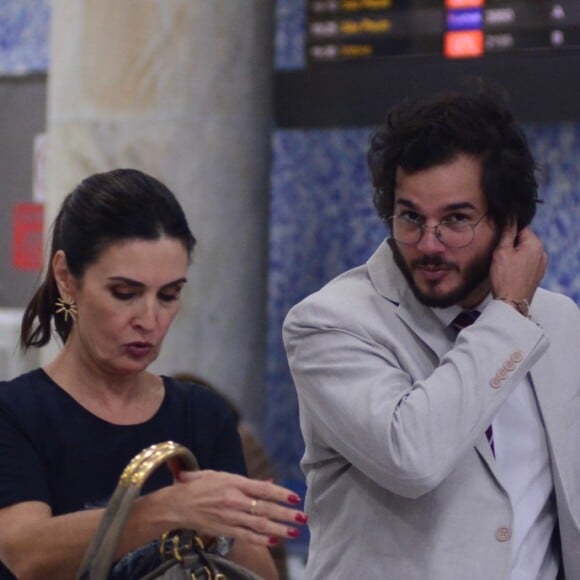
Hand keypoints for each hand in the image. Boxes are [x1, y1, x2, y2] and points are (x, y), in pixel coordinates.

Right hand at [170, 470, 306, 546]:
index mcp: (234, 483)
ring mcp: (230, 517)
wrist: (177, 504)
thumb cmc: (199, 486)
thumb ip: (246, 481)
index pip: (263, 488)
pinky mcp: (225, 530)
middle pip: (265, 509)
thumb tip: (269, 482)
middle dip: (286, 514)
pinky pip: (247, 536)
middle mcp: (234, 500)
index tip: (295, 497)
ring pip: (259, 525)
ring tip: (294, 532)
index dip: (281, 493)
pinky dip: (262, 540)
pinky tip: (275, 542)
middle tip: (302, 517)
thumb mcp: (220, 475)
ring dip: (279, 529)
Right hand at [489, 223, 546, 303]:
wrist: (511, 302)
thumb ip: (507, 232)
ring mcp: (541, 265)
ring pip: (524, 251)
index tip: (497, 239)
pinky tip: (508, 271)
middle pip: (523, 239)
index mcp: (535, 244)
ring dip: (513, 254)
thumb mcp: (501, 251)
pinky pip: (526, 262)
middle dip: (510, 244)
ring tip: (502, 264)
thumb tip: (509, 216)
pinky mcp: (537, 274)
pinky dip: (517, 263)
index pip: (521, 227)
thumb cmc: (505, 278)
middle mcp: (542, 253)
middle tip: (497, 253)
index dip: (507, 232)